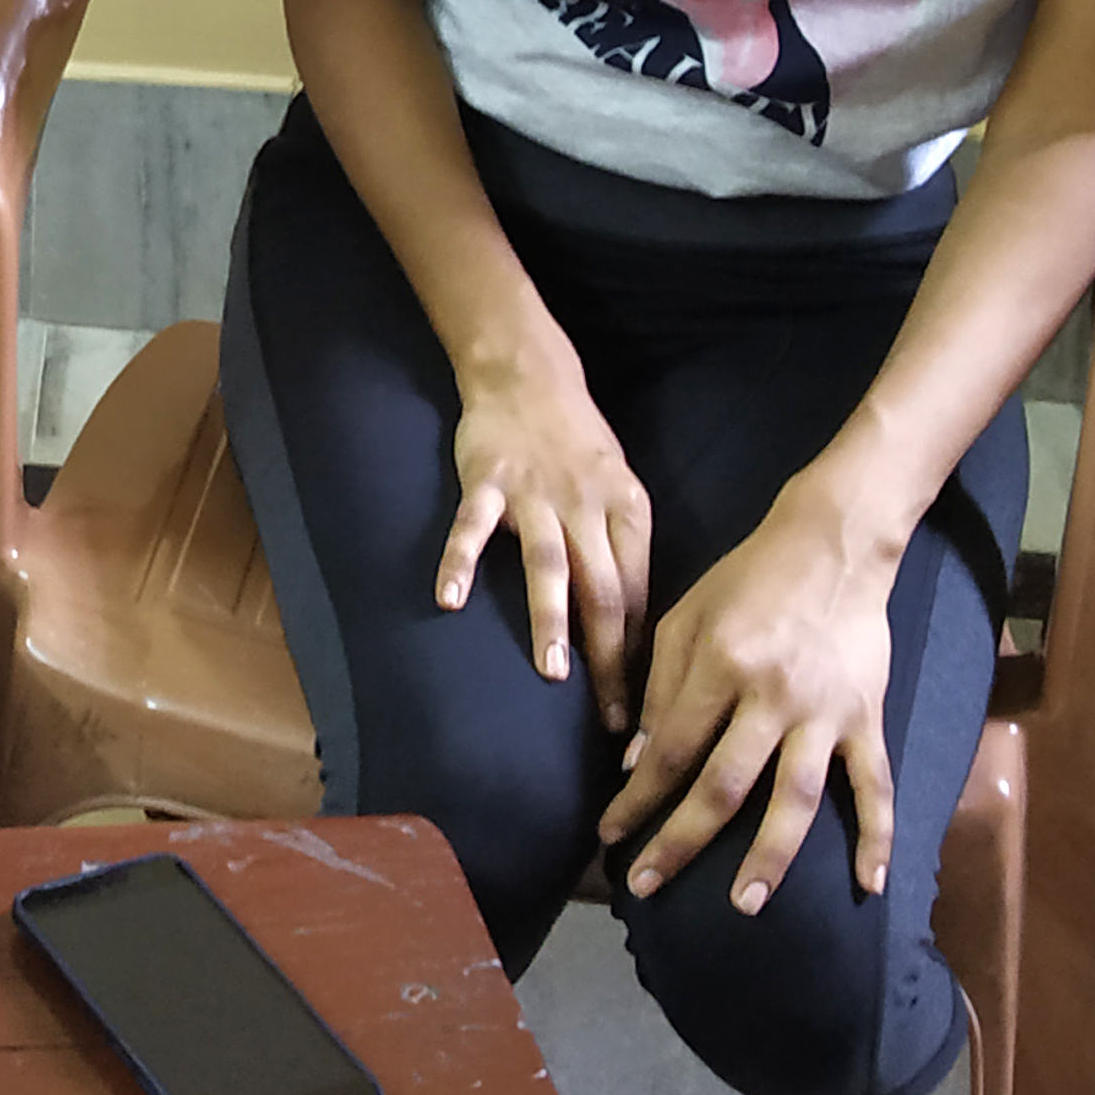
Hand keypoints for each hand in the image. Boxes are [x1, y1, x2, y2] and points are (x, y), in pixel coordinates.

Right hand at [441, 347, 651, 730]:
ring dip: (551, 620)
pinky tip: (450, 600)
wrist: (528, 375)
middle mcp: (587, 506)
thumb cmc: (578, 444)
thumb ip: (621, 551)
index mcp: (628, 512)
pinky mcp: (486, 481)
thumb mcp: (619, 492)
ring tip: (553, 673)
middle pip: (604, 591)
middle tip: (615, 719)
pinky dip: (461, 563)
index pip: (639, 595)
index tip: (644, 707)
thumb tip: (633, 630)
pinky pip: (472, 527)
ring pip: (549, 564)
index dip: (641, 655)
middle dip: (610, 660)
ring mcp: (534, 494)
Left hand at [599, 496, 899, 914]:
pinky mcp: (867, 718)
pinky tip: (869, 886)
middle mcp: (772, 696)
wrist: (832, 547)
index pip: (670, 750)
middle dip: (681, 841)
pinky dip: (877, 836)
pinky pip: (875, 786)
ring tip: (744, 904)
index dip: (636, 799)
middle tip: (647, 887)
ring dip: (768, 856)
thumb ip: (661, 688)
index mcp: (720, 666)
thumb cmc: (746, 581)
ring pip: (795, 798)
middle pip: (724, 785)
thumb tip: (637, 764)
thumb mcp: (685, 617)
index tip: (610, 837)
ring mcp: (825, 713)